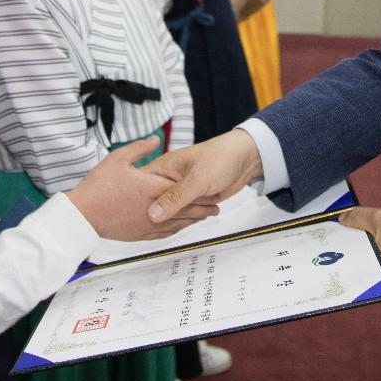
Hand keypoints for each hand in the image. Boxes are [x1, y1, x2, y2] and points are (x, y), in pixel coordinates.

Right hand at [67, 138, 220, 240]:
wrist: (80, 217)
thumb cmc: (97, 187)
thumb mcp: (118, 159)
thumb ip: (140, 148)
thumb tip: (155, 139)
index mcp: (151, 188)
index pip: (182, 188)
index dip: (199, 189)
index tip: (213, 186)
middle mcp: (154, 208)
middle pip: (185, 208)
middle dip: (203, 206)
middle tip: (216, 204)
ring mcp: (147, 224)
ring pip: (177, 223)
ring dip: (194, 219)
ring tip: (207, 216)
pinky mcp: (139, 235)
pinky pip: (164, 234)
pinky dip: (177, 230)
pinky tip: (181, 228)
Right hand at [143, 129, 262, 222]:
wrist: (244, 159)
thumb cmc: (220, 158)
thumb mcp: (197, 179)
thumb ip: (176, 197)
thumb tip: (153, 214)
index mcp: (162, 168)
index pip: (141, 188)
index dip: (137, 203)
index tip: (136, 218)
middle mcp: (167, 180)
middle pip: (154, 204)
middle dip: (160, 215)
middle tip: (165, 222)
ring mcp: (178, 190)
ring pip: (169, 211)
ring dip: (179, 218)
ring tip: (186, 219)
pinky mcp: (190, 198)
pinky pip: (182, 214)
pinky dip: (187, 220)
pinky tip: (193, 220)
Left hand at [339, 206, 380, 292]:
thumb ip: (359, 216)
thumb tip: (342, 218)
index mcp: (358, 264)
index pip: (342, 247)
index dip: (341, 232)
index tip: (340, 222)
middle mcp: (366, 276)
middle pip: (355, 251)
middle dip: (356, 238)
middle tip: (357, 223)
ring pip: (369, 256)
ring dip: (370, 244)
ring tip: (376, 231)